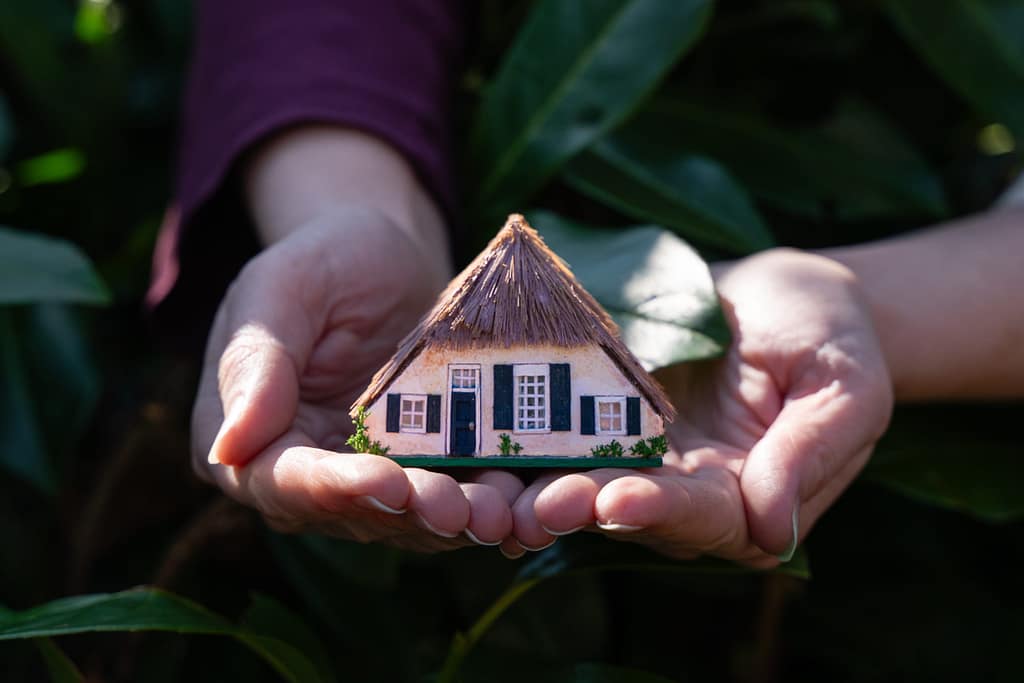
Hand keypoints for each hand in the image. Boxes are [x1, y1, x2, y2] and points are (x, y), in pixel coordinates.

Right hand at [191, 210, 520, 551]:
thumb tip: (228, 450)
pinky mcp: (419, 468)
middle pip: (354, 512)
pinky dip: (485, 501)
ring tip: (500, 509)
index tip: (388, 482)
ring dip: (456, 518)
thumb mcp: (280, 288)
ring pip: (409, 517)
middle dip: (412, 513)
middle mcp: (304, 473)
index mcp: (249, 440)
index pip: (283, 481)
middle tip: (463, 509)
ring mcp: (364, 478)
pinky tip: (522, 501)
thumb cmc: (323, 259)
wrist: (386, 256)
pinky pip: (450, 494)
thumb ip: (255, 363)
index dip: (334, 490)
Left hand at [506, 248, 892, 564]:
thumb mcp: (845, 388)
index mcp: (754, 499)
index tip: (619, 498)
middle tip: (541, 504)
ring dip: (544, 491)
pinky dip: (529, 447)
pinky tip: (485, 447)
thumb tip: (772, 532)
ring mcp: (647, 460)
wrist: (787, 293)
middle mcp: (691, 493)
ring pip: (589, 483)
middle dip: (586, 508)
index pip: (708, 518)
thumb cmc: (831, 335)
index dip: (664, 511)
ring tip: (501, 491)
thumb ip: (809, 455)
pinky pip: (568, 437)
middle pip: (634, 511)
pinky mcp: (611, 420)